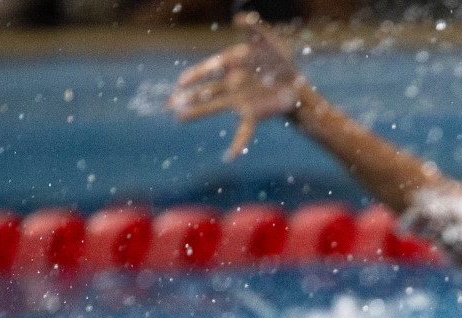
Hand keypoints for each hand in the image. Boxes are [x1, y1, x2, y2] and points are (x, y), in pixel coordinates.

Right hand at [166, 12, 302, 161]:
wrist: (294, 80)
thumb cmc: (278, 58)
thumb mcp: (268, 40)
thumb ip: (254, 27)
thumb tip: (241, 17)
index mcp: (229, 64)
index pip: (207, 69)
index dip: (195, 75)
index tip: (182, 82)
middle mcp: (229, 83)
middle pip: (203, 90)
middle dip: (185, 96)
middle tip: (167, 103)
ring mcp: (238, 100)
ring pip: (213, 107)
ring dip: (197, 112)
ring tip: (178, 117)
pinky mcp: (252, 114)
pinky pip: (243, 131)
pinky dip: (237, 144)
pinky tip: (229, 156)